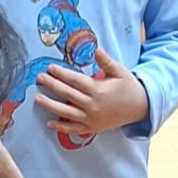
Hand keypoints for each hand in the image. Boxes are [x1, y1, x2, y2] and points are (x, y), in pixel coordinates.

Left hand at [35, 49, 149, 137]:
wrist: (140, 108)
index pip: (74, 80)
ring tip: (37, 99)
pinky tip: (49, 123)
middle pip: (67, 94)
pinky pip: (74, 129)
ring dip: (50, 106)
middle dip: (52, 85)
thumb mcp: (120, 71)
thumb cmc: (129, 87)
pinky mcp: (92, 128)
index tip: (49, 68)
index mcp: (98, 89)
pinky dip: (61, 128)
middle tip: (39, 78)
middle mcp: (92, 105)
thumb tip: (96, 49)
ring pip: (66, 112)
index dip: (61, 73)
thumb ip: (106, 61)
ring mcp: (91, 118)